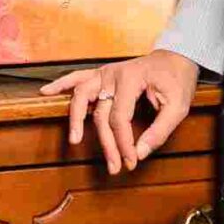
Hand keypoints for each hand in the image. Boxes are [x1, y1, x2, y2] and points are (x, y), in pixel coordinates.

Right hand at [41, 50, 200, 173]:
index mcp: (132, 79)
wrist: (175, 57)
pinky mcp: (101, 73)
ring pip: (81, 95)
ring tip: (74, 139)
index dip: (124, 143)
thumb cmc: (177, 81)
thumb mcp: (178, 106)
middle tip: (114, 166)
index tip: (131, 162)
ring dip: (75, 118)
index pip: (120, 118)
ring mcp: (104, 72)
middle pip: (100, 113)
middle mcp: (113, 74)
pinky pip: (76, 77)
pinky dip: (60, 84)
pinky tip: (46, 92)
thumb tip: (140, 153)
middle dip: (106, 143)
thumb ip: (160, 131)